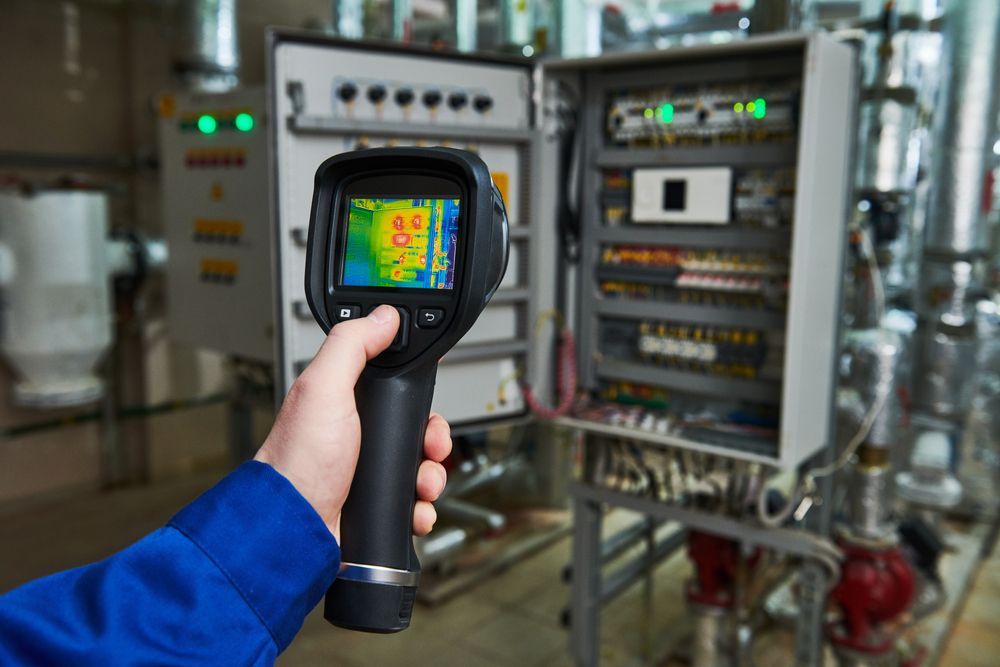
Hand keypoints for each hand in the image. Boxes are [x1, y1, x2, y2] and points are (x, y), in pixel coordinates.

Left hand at [255, 305, 450, 539]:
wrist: (295, 528)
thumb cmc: (298, 462)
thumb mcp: (323, 388)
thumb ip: (352, 345)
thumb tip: (383, 316)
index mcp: (345, 402)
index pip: (395, 383)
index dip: (418, 389)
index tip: (429, 399)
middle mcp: (357, 435)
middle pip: (417, 427)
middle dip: (432, 440)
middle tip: (430, 447)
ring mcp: (367, 471)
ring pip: (421, 465)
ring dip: (431, 476)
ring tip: (420, 485)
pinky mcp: (376, 503)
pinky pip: (415, 501)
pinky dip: (422, 506)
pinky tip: (414, 508)